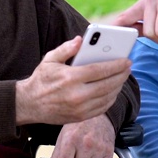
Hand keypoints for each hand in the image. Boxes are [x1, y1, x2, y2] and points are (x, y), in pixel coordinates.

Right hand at [15, 36, 131, 125]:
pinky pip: (102, 108)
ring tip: (122, 77)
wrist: (29, 105)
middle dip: (121, 75)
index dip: (116, 65)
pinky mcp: (80, 117)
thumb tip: (81, 40)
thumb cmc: (41, 79)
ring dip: (118, 86)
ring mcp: (80, 109)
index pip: (99, 70)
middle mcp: (76, 95)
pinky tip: (113, 90)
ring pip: (107, 97)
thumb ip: (66, 48)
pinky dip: (111, 99)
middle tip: (128, 67)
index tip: (126, 60)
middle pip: (107, 84)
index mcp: (70, 78)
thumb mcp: (50, 59)